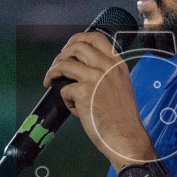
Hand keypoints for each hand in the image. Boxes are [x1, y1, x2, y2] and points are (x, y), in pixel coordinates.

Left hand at [44, 31, 157, 166]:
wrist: (126, 137)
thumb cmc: (122, 119)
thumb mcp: (120, 87)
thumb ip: (105, 74)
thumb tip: (80, 68)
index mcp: (117, 65)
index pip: (96, 38)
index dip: (77, 39)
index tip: (68, 48)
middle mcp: (107, 67)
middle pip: (77, 46)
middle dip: (61, 55)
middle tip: (56, 67)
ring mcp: (95, 78)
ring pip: (65, 64)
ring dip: (53, 72)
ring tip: (50, 81)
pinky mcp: (84, 93)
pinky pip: (64, 90)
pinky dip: (66, 99)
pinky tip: (75, 109)